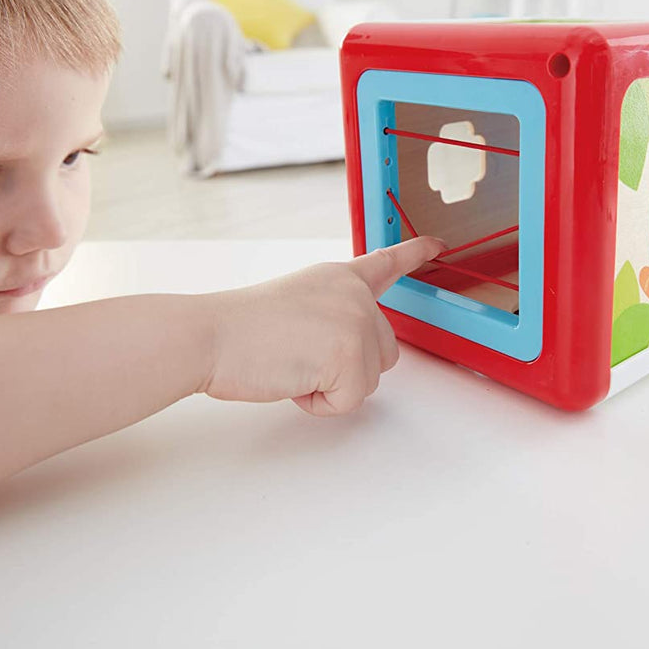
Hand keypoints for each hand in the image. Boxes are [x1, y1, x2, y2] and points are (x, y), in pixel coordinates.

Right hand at [200, 237, 443, 415]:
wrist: (211, 335)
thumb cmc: (240, 329)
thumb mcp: (298, 303)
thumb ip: (334, 314)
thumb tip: (349, 346)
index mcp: (340, 277)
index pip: (386, 262)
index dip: (414, 254)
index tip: (437, 245)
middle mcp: (356, 295)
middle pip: (384, 352)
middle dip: (346, 368)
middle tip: (297, 354)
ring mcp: (357, 322)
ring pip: (369, 380)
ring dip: (331, 386)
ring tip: (291, 363)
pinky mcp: (351, 356)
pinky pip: (350, 401)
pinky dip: (319, 403)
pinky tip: (292, 377)